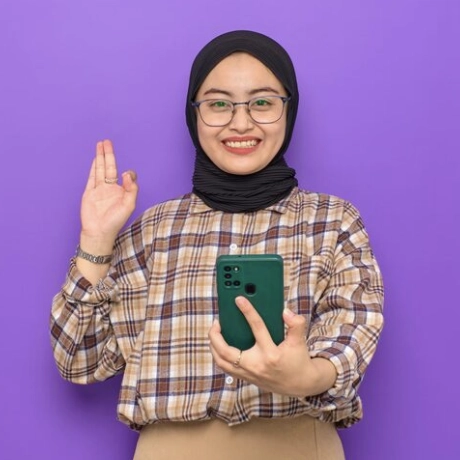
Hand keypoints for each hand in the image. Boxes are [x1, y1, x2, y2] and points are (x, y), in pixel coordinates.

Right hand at [80, 140, 137, 252]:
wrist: (99, 232)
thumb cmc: (115, 221)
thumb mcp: (129, 205)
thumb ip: (131, 189)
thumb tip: (126, 173)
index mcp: (121, 191)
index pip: (125, 176)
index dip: (128, 174)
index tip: (126, 176)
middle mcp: (110, 188)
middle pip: (109, 167)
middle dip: (108, 154)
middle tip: (107, 141)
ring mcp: (99, 189)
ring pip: (99, 169)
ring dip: (100, 157)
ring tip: (100, 144)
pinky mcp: (89, 192)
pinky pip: (91, 177)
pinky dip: (93, 167)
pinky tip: (94, 159)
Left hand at [208, 296, 336, 397]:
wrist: (301, 384)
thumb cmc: (298, 361)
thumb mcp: (300, 341)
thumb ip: (296, 324)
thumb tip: (286, 312)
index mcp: (271, 354)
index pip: (257, 328)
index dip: (247, 311)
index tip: (239, 299)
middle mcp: (257, 365)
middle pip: (226, 351)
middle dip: (215, 336)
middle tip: (216, 322)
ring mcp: (249, 374)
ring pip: (221, 362)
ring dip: (213, 347)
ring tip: (214, 333)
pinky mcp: (247, 378)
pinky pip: (226, 368)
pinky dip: (219, 356)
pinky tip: (220, 346)